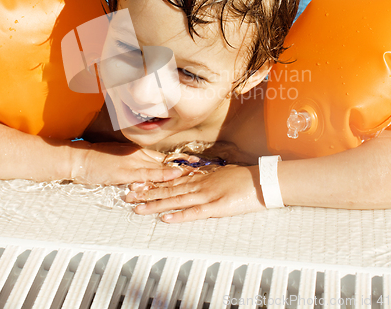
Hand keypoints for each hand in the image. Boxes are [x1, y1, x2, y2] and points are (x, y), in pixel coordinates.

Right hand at [70, 143, 187, 185]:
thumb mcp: (122, 159)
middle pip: (168, 160)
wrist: (81, 159)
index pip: (166, 156)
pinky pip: (146, 174)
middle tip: (205, 167)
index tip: (198, 161)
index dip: (182, 159)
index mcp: (140, 153)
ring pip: (161, 166)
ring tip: (196, 172)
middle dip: (186, 165)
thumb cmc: (100, 159)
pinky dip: (161, 175)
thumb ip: (137, 165)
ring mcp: (134, 162)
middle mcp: (140, 155)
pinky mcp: (126, 171)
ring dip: (179, 170)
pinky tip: (173, 175)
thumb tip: (150, 172)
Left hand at [125, 164, 265, 222]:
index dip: (153, 182)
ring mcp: (207, 194)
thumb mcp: (222, 174)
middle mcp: (199, 184)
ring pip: (176, 200)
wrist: (262, 180)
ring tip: (138, 208)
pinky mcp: (217, 206)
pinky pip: (195, 212)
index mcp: (201, 177)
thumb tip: (195, 179)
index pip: (171, 180)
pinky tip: (165, 217)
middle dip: (147, 193)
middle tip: (128, 196)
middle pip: (168, 189)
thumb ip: (207, 178)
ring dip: (156, 204)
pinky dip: (179, 215)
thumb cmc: (245, 177)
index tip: (137, 183)